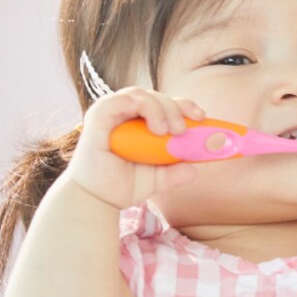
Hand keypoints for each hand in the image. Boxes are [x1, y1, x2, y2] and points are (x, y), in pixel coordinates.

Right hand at [65, 87, 204, 208]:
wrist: (95, 201)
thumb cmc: (121, 186)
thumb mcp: (157, 179)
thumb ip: (175, 172)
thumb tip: (194, 169)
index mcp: (141, 125)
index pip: (166, 104)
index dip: (185, 106)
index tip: (201, 117)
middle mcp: (126, 116)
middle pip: (157, 97)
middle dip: (177, 108)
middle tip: (183, 130)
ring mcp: (111, 114)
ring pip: (142, 95)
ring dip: (161, 108)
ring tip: (168, 132)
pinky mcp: (98, 117)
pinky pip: (119, 100)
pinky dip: (142, 106)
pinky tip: (155, 126)